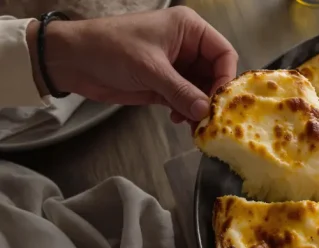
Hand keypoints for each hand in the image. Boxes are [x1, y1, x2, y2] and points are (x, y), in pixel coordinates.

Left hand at [26, 6, 237, 122]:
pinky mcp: (165, 84)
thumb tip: (205, 112)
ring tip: (195, 126)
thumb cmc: (110, 49)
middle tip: (210, 120)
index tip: (219, 101)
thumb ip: (180, 91)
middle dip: (212, 98)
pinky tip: (179, 121)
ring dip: (200, 109)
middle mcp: (188, 46)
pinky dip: (187, 112)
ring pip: (202, 91)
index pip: (223, 53)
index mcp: (189, 29)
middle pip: (215, 74)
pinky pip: (186, 100)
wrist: (72, 60)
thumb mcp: (150, 69)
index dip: (225, 77)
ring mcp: (177, 67)